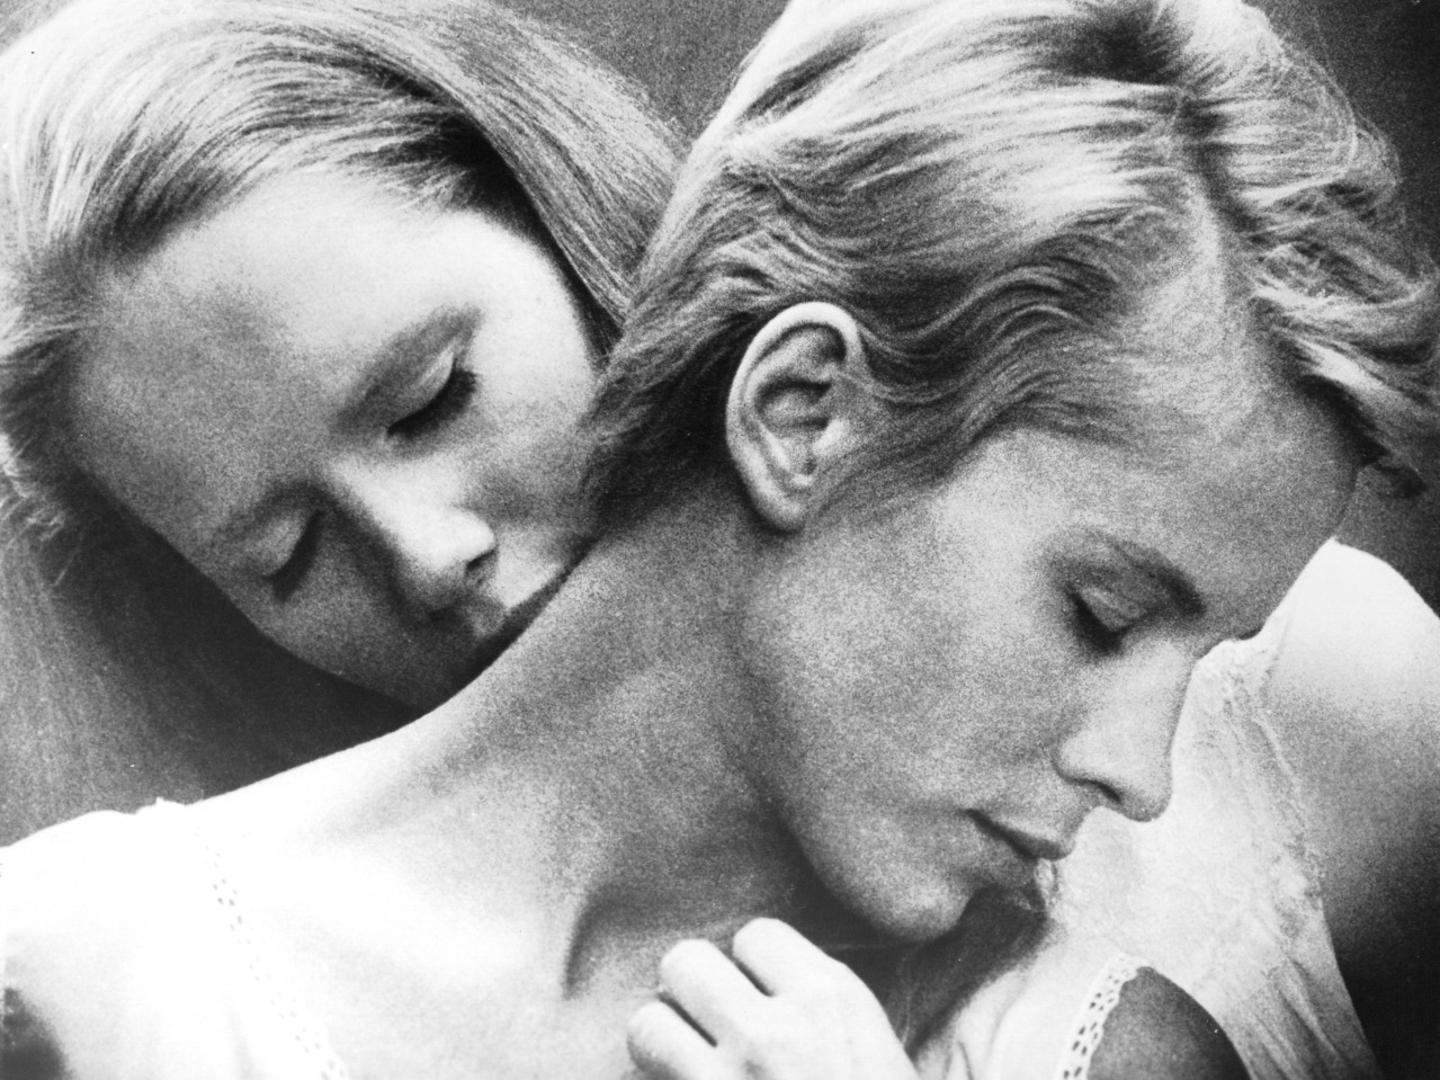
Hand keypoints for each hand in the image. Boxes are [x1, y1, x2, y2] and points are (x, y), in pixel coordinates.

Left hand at [627, 917, 919, 1079]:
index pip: (755, 934)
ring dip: (659, 1045)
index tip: (764, 1000)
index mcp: (831, 1003)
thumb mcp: (880, 1057)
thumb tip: (757, 983)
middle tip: (711, 1029)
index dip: (753, 967)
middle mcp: (771, 1033)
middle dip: (692, 992)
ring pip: (645, 1024)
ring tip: (686, 1069)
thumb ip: (821, 1011)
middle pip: (684, 961)